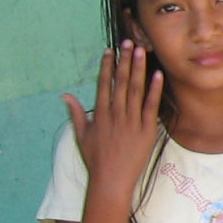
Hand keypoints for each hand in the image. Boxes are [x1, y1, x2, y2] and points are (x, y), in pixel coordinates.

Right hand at [63, 42, 163, 203]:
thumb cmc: (96, 159)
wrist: (111, 180)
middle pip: (121, 83)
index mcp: (100, 115)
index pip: (104, 85)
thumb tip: (65, 95)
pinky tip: (157, 75)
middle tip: (129, 42)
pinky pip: (151, 107)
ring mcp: (132, 122)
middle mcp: (115, 115)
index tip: (110, 51)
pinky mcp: (146, 130)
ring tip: (142, 52)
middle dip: (125, 61)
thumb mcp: (82, 135)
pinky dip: (154, 91)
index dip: (107, 67)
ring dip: (139, 70)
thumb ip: (76, 113)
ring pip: (135, 91)